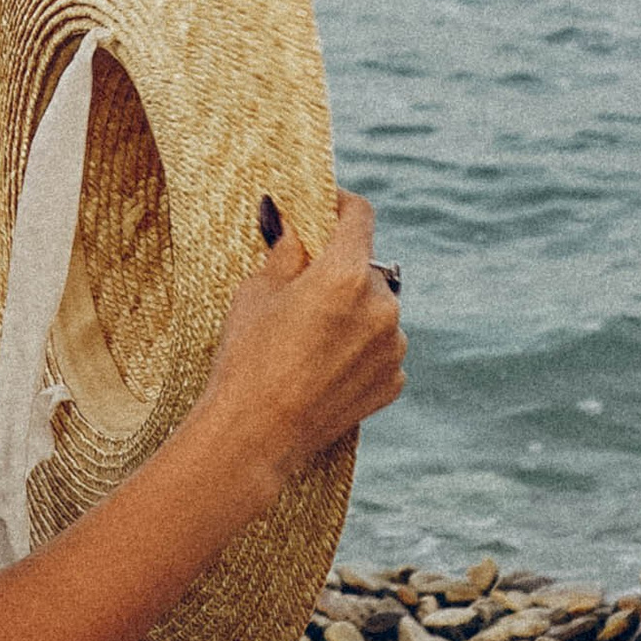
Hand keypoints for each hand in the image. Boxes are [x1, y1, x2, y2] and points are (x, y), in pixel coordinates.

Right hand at [195, 190, 405, 507]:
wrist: (254, 436)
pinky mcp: (393, 381)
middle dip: (339, 270)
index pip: (360, 216)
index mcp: (346, 275)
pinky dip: (359, 349)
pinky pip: (380, 349)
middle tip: (303, 288)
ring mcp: (392, 347)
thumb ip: (287, 251)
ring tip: (308, 338)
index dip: (341, 204)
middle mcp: (381, 307)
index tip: (327, 206)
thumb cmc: (247, 358)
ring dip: (352, 312)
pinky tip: (322, 365)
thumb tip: (295, 225)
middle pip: (366, 268)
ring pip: (375, 311)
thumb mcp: (257, 291)